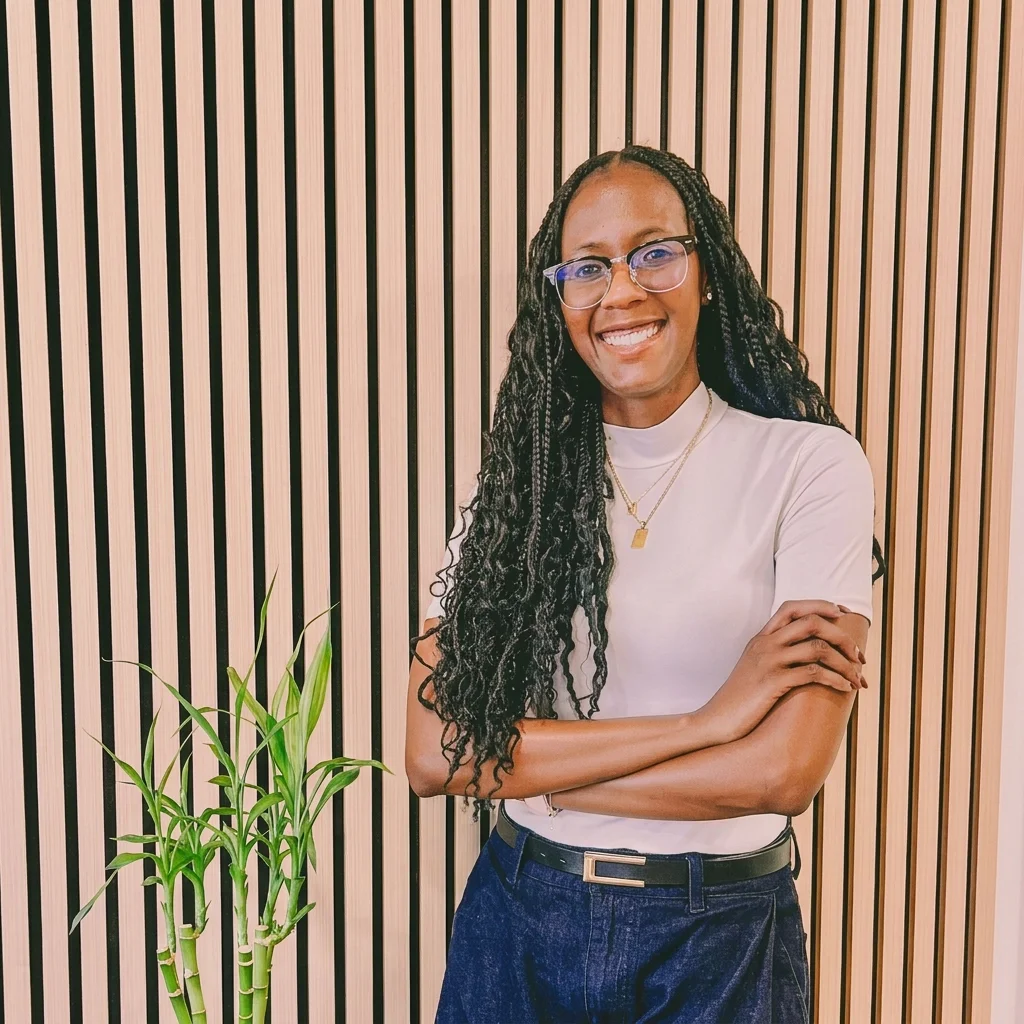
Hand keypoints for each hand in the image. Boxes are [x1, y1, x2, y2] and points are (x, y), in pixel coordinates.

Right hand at [693, 600, 866, 746]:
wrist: (716, 720)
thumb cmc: (740, 699)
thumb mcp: (754, 668)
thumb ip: (774, 654)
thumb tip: (804, 653)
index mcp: (761, 638)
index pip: (793, 607)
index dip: (821, 605)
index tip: (843, 614)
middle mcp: (765, 644)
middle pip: (812, 621)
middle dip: (843, 636)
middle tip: (858, 655)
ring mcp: (768, 662)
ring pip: (818, 647)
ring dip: (845, 662)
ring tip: (857, 677)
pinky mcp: (773, 682)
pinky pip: (813, 673)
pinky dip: (836, 679)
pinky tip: (844, 688)